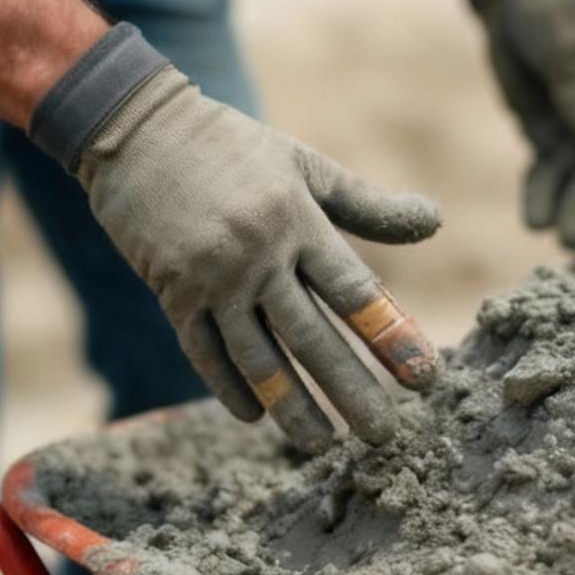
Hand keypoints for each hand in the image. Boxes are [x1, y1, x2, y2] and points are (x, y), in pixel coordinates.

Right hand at [75, 67, 440, 452]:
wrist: (138, 130)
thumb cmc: (235, 149)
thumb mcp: (306, 166)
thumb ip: (368, 205)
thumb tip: (437, 222)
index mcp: (298, 221)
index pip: (354, 290)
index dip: (391, 335)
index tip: (425, 377)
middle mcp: (257, 255)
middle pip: (311, 336)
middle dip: (351, 390)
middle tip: (385, 436)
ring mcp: (211, 278)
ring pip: (257, 356)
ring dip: (292, 406)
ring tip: (323, 444)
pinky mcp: (172, 292)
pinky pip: (204, 352)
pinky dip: (230, 387)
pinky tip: (255, 418)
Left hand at [458, 0, 574, 245]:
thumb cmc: (552, 17)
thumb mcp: (569, 62)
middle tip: (573, 243)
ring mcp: (568, 127)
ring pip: (566, 177)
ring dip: (558, 204)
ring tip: (544, 232)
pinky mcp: (541, 129)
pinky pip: (542, 168)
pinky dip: (538, 191)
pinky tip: (533, 219)